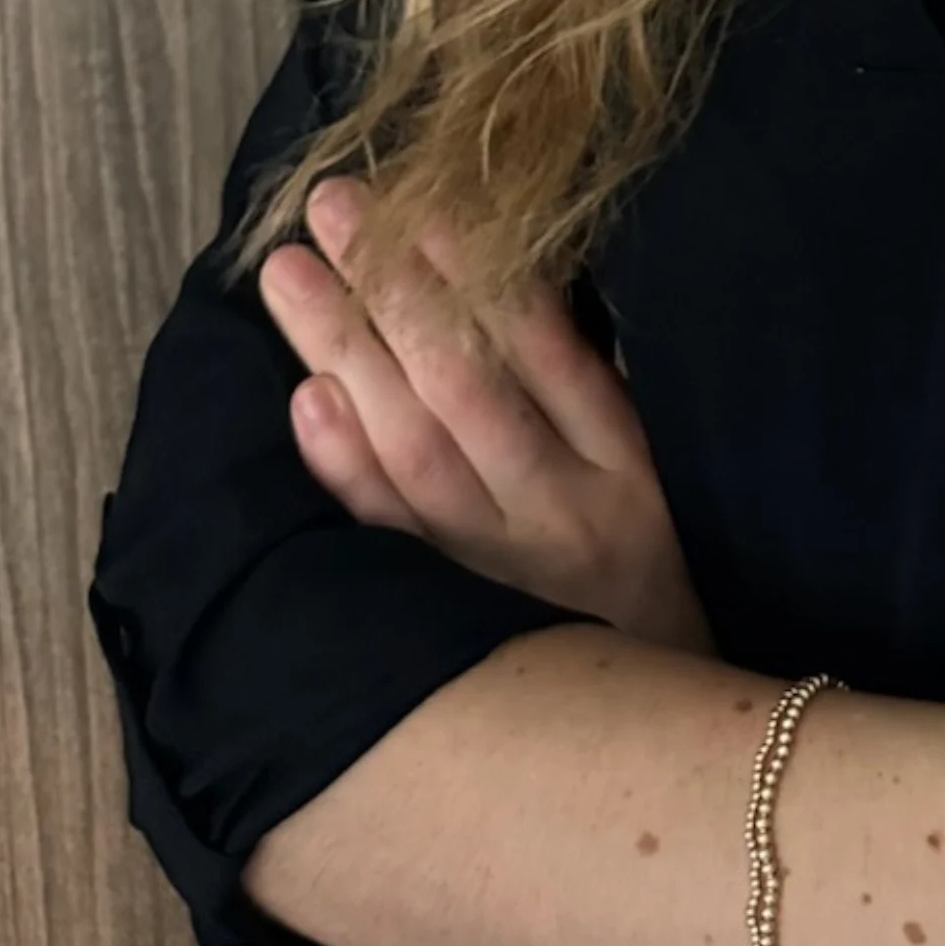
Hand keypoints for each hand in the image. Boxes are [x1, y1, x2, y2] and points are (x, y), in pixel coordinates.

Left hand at [255, 176, 716, 655]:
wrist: (652, 751)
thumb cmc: (646, 585)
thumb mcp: (654, 484)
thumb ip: (592, 394)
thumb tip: (512, 275)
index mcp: (625, 465)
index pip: (545, 345)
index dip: (480, 267)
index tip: (424, 194)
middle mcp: (560, 513)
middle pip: (465, 383)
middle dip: (393, 285)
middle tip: (332, 204)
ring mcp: (496, 571)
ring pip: (413, 447)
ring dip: (345, 350)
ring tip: (290, 273)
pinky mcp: (443, 618)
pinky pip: (385, 534)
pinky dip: (341, 465)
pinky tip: (306, 397)